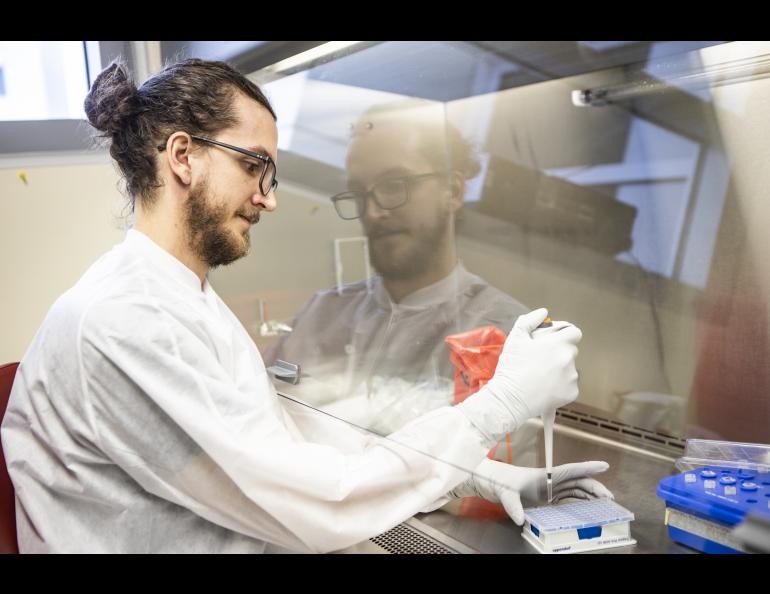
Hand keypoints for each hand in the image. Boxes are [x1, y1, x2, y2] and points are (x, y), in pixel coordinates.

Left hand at [449, 458, 612, 524]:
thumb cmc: (496, 480)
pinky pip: (567, 497)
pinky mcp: (545, 495)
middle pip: (577, 482)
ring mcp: (548, 487)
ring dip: (590, 496)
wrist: (487, 479)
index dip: (587, 468)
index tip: (604, 465)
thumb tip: (519, 518)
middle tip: (610, 498)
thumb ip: (512, 505)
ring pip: (575, 490)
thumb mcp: (503, 492)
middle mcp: (549, 480)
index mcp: (543, 475)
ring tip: (604, 503)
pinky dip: (580, 501)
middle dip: (595, 487)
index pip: (570, 470)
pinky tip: (587, 507)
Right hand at [457, 308, 581, 443]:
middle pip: (570, 351)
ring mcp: (571, 377)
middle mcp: (568, 359)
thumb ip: (529, 320)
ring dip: (559, 370)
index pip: (574, 332)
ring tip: (539, 376)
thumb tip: (543, 312)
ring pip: (569, 369)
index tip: (555, 339)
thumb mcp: (515, 338)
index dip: (565, 333)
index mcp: (557, 344)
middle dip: (558, 352)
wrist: (510, 399)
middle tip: (540, 359)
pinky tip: (544, 387)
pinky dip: (560, 386)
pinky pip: (569, 385)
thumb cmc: (511, 368)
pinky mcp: (571, 393)